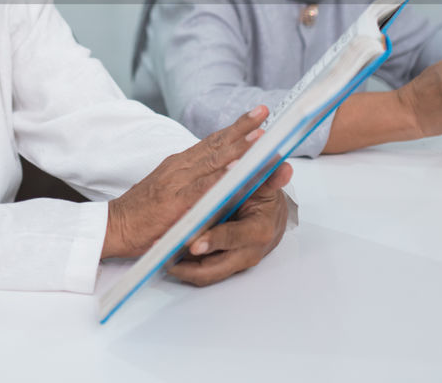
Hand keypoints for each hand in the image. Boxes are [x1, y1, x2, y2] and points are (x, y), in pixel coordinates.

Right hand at [103, 105, 279, 259]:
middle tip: (263, 112)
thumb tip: (222, 176)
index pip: (212, 141)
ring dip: (238, 147)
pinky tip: (237, 169)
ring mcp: (177, 183)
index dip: (234, 128)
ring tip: (260, 135)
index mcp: (179, 163)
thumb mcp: (169, 188)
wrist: (114, 226)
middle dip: (242, 128)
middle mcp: (179, 167)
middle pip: (216, 144)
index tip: (256, 116)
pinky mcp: (175, 202)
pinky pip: (203, 188)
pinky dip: (221, 177)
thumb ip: (193, 181)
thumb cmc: (143, 212)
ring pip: (213, 161)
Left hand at [168, 162, 292, 286]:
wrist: (271, 219)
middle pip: (215, 266)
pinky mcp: (223, 266)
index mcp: (259, 231)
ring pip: (205, 273)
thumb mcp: (267, 187)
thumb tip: (283, 167)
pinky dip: (184, 268)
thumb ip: (269, 178)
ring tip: (159, 258)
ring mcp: (234, 262)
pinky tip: (167, 260)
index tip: (194, 242)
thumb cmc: (265, 201)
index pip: (234, 238)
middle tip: (164, 255)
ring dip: (181, 268)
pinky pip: (201, 273)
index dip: (215, 239)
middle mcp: (248, 252)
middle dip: (188, 263)